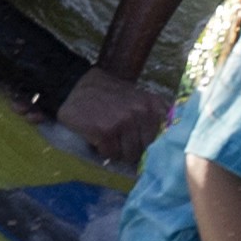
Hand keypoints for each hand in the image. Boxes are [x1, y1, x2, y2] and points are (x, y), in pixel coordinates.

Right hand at [54, 68, 171, 167]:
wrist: (74, 85)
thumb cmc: (109, 95)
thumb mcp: (138, 99)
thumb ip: (154, 117)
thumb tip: (166, 146)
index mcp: (153, 104)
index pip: (165, 137)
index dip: (156, 147)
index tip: (148, 149)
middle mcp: (141, 112)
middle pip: (146, 149)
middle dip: (134, 150)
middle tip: (121, 141)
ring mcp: (123, 122)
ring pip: (129, 154)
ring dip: (118, 151)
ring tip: (109, 139)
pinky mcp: (104, 131)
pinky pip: (110, 154)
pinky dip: (103, 150)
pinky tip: (98, 138)